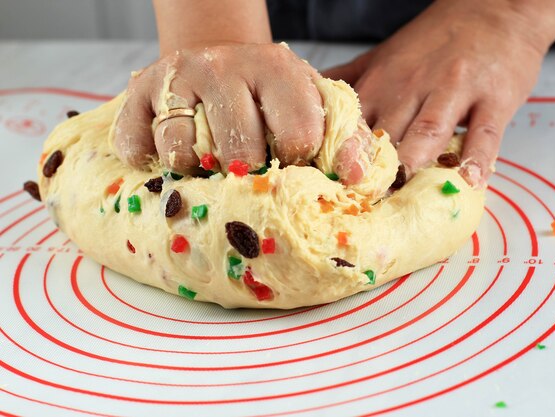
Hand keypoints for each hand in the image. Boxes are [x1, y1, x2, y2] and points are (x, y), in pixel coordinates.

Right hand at [111, 43, 365, 182]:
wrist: (216, 58)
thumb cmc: (270, 95)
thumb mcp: (316, 103)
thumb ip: (346, 138)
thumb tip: (356, 177)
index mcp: (280, 70)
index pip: (299, 137)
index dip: (299, 165)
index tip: (291, 165)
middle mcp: (226, 67)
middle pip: (240, 154)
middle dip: (249, 174)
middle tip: (248, 167)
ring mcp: (179, 78)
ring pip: (184, 154)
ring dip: (199, 172)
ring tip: (210, 163)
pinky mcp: (139, 92)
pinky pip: (138, 146)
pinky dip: (152, 163)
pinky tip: (171, 157)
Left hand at [323, 0, 550, 186]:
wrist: (494, 10)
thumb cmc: (436, 41)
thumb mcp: (384, 54)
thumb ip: (348, 79)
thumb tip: (308, 97)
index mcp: (382, 84)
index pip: (353, 126)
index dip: (340, 159)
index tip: (330, 189)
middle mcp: (412, 88)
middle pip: (386, 135)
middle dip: (371, 171)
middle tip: (361, 202)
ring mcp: (454, 91)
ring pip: (428, 130)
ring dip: (413, 160)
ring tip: (402, 190)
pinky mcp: (493, 99)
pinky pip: (483, 133)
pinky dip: (476, 158)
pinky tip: (469, 181)